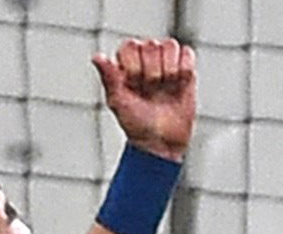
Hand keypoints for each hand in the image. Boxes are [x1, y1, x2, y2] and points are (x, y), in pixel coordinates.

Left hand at [93, 38, 196, 161]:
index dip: (134, 66)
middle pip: (151, 45)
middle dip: (152, 71)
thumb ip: (109, 77)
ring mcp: (166, 61)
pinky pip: (187, 53)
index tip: (134, 86)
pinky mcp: (185, 67)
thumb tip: (96, 56)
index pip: (131, 46)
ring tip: (165, 87)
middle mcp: (145, 58)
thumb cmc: (135, 123)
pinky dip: (184, 69)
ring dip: (169, 69)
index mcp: (126, 63)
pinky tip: (178, 84)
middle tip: (150, 90)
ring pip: (170, 45)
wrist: (162, 140)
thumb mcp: (117, 102)